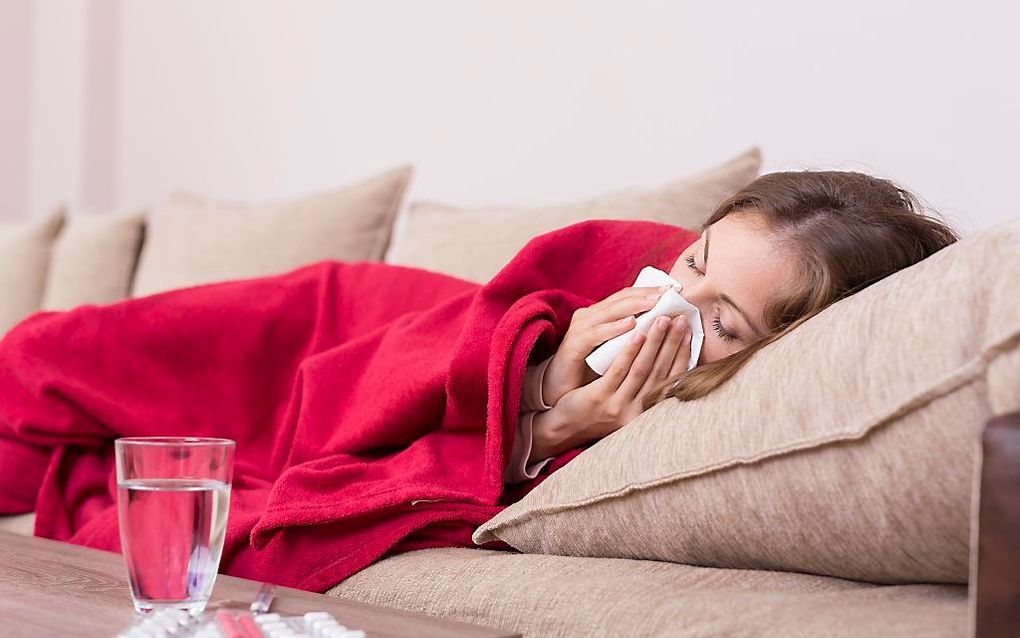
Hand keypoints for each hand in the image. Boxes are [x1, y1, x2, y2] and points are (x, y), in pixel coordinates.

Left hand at [530, 314, 690, 460]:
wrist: (569, 426)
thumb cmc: (602, 408)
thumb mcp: (629, 401)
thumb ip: (647, 385)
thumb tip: (671, 355)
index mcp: (648, 410)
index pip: (672, 379)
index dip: (683, 354)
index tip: (691, 331)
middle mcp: (637, 410)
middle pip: (660, 371)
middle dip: (672, 342)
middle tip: (680, 318)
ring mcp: (618, 405)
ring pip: (642, 369)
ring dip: (654, 342)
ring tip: (662, 319)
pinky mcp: (600, 398)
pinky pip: (618, 371)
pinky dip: (629, 351)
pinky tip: (637, 333)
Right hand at [542, 286, 668, 406]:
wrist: (560, 390)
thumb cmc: (591, 371)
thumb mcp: (615, 350)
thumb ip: (633, 337)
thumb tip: (666, 329)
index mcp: (600, 316)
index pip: (627, 296)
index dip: (649, 291)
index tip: (673, 290)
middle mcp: (589, 317)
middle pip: (620, 299)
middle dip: (646, 295)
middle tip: (668, 293)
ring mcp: (579, 329)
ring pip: (609, 312)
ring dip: (634, 306)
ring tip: (655, 303)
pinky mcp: (573, 346)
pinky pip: (595, 334)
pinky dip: (614, 328)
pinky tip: (631, 325)